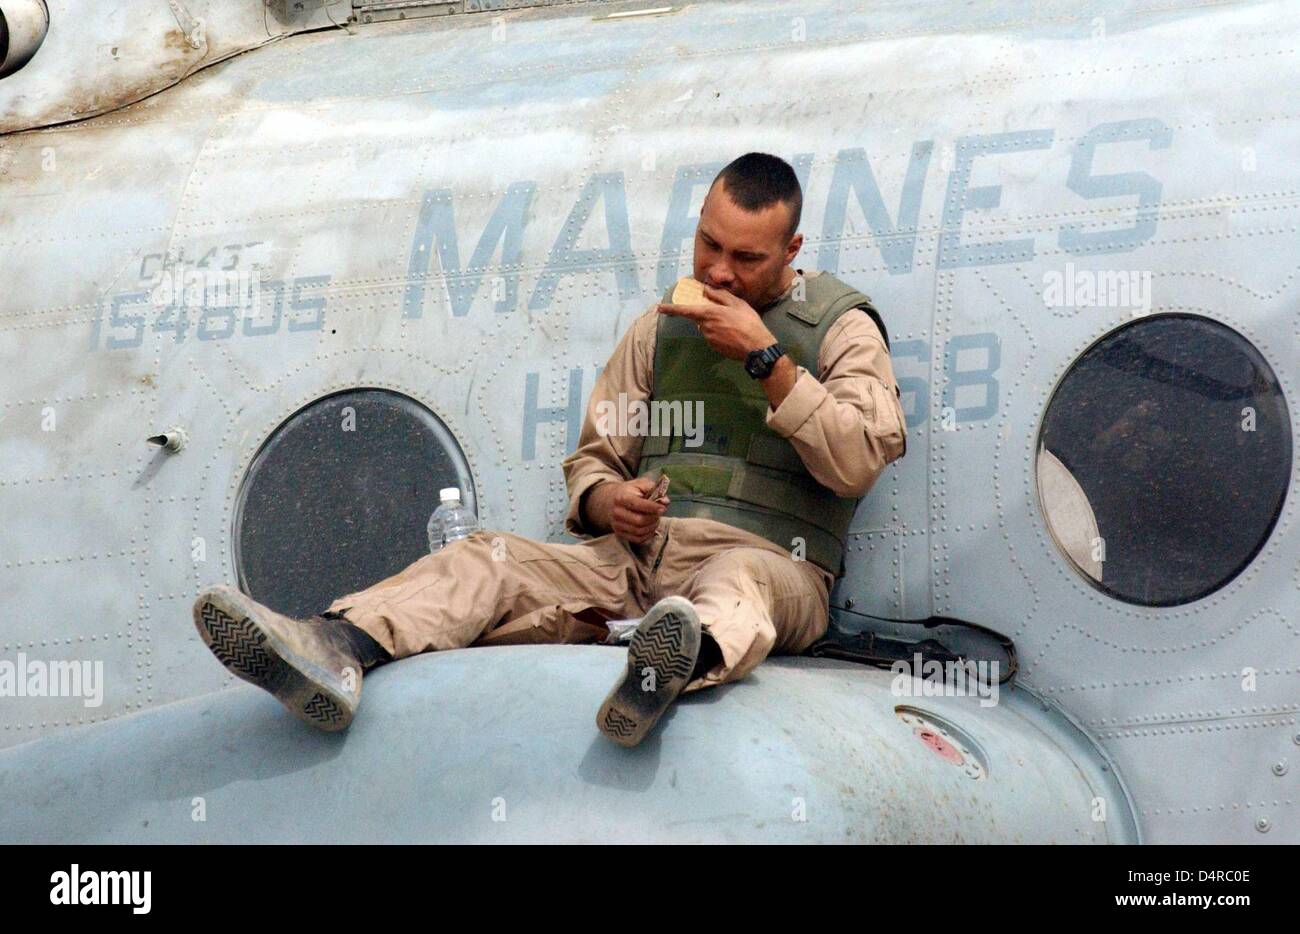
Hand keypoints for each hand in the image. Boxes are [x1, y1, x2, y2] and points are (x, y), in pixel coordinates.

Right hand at [587, 477, 667, 544]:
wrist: (612, 500)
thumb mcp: (642, 484)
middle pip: (640, 521)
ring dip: (652, 526)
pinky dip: (648, 535)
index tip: (662, 508)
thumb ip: (655, 489)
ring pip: (640, 531)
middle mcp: (617, 512)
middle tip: (659, 513)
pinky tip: (650, 526)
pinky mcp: (620, 534)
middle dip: (653, 518)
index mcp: (621, 497)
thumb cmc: (631, 492)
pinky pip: (638, 539)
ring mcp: (617, 524)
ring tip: (655, 519)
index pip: (638, 505)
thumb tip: (665, 502)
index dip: (652, 508)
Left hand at [657, 284, 776, 360]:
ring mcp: (709, 338)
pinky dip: (720, 334)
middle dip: (709, 315)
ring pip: (706, 327)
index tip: (660, 308)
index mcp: (709, 314)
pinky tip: (733, 334)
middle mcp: (705, 327)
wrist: (757, 347)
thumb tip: (707, 289)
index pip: (685, 310)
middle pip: (700, 318)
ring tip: (734, 325)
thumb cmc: (749, 322)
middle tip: (728, 315)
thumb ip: (720, 296)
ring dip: (715, 324)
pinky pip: (713, 337)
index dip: (671, 309)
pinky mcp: (714, 347)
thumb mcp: (737, 304)